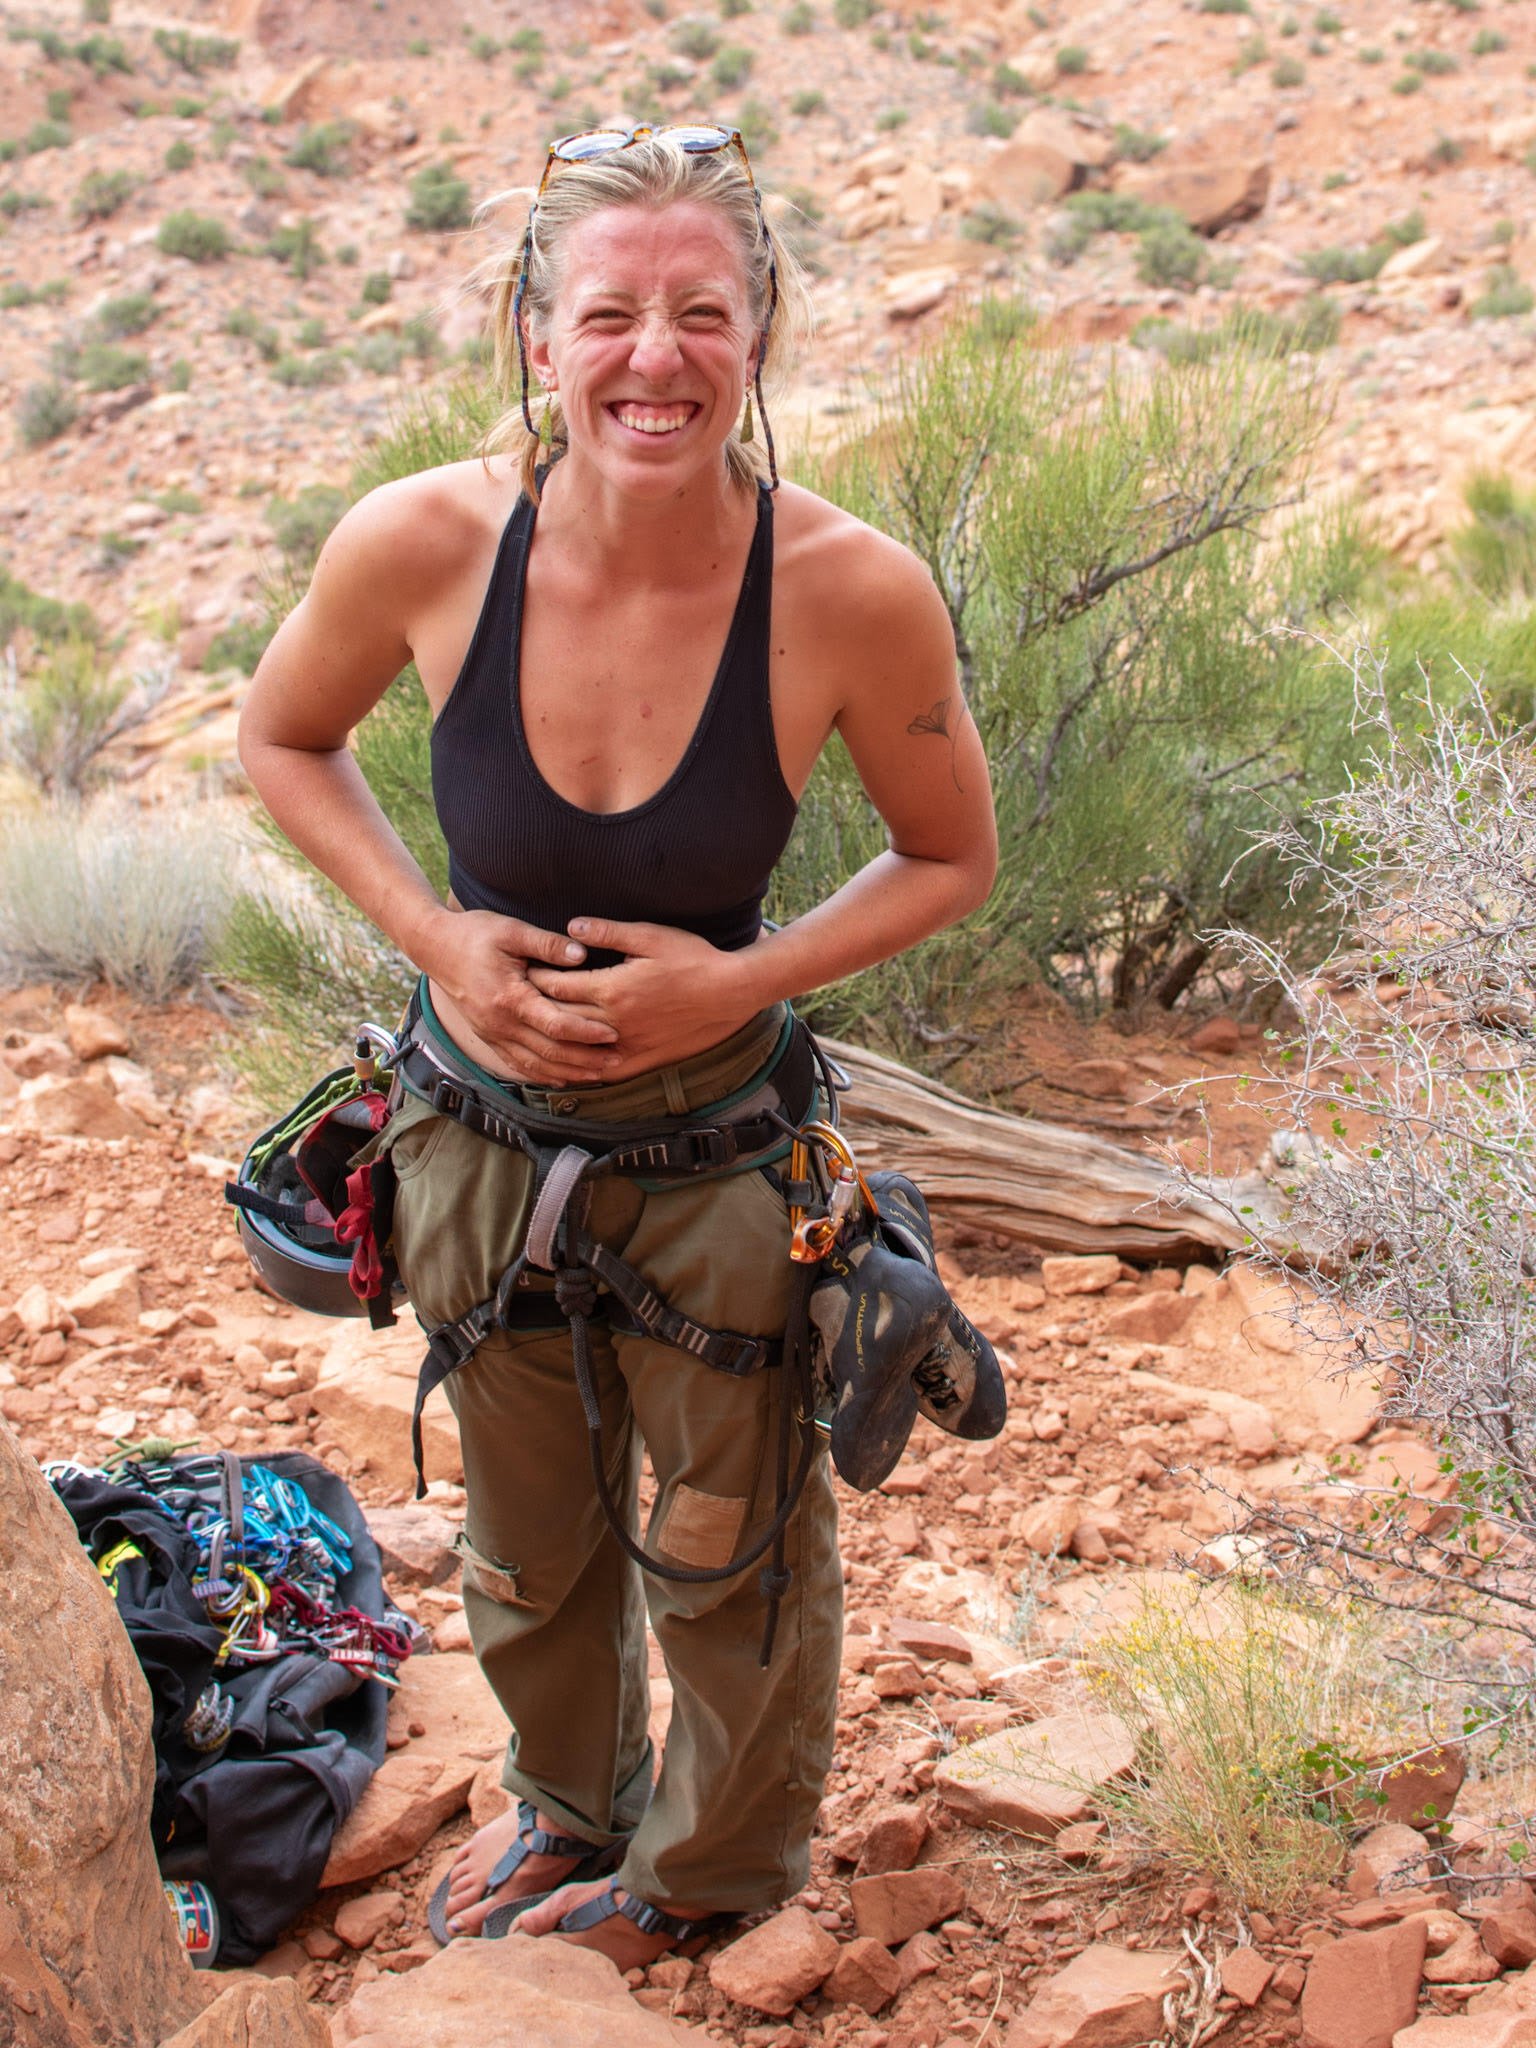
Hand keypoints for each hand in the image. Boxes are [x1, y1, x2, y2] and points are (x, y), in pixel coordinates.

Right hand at [421, 908, 620, 1083]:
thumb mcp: (512, 931)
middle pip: (549, 1052)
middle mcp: (500, 1024)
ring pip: (535, 1065)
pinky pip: (517, 1064)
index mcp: (509, 998)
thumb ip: (547, 944)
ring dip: (568, 1073)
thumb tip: (582, 953)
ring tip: (597, 1075)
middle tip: (617, 1062)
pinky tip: (562, 1078)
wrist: (435, 947)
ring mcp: (491, 1034)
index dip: (586, 1032)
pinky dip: (542, 1075)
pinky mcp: (487, 1037)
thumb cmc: (474, 934)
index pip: (555, 1024)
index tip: (613, 1033)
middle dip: (585, 1060)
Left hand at [526, 917, 760, 1067]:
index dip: (534, 976)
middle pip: (559, 1018)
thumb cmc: (691, 958)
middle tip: (513, 998)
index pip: (557, 986)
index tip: (517, 968)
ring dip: (552, 1040)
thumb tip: (571, 926)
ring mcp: (627, 1044)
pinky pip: (601, 1069)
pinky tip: (566, 1063)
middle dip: (535, 1008)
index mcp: (611, 989)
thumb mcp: (650, 936)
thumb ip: (608, 931)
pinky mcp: (641, 1058)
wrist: (728, 993)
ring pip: (576, 1048)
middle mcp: (613, 1022)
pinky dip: (579, 1067)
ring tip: (533, 1028)